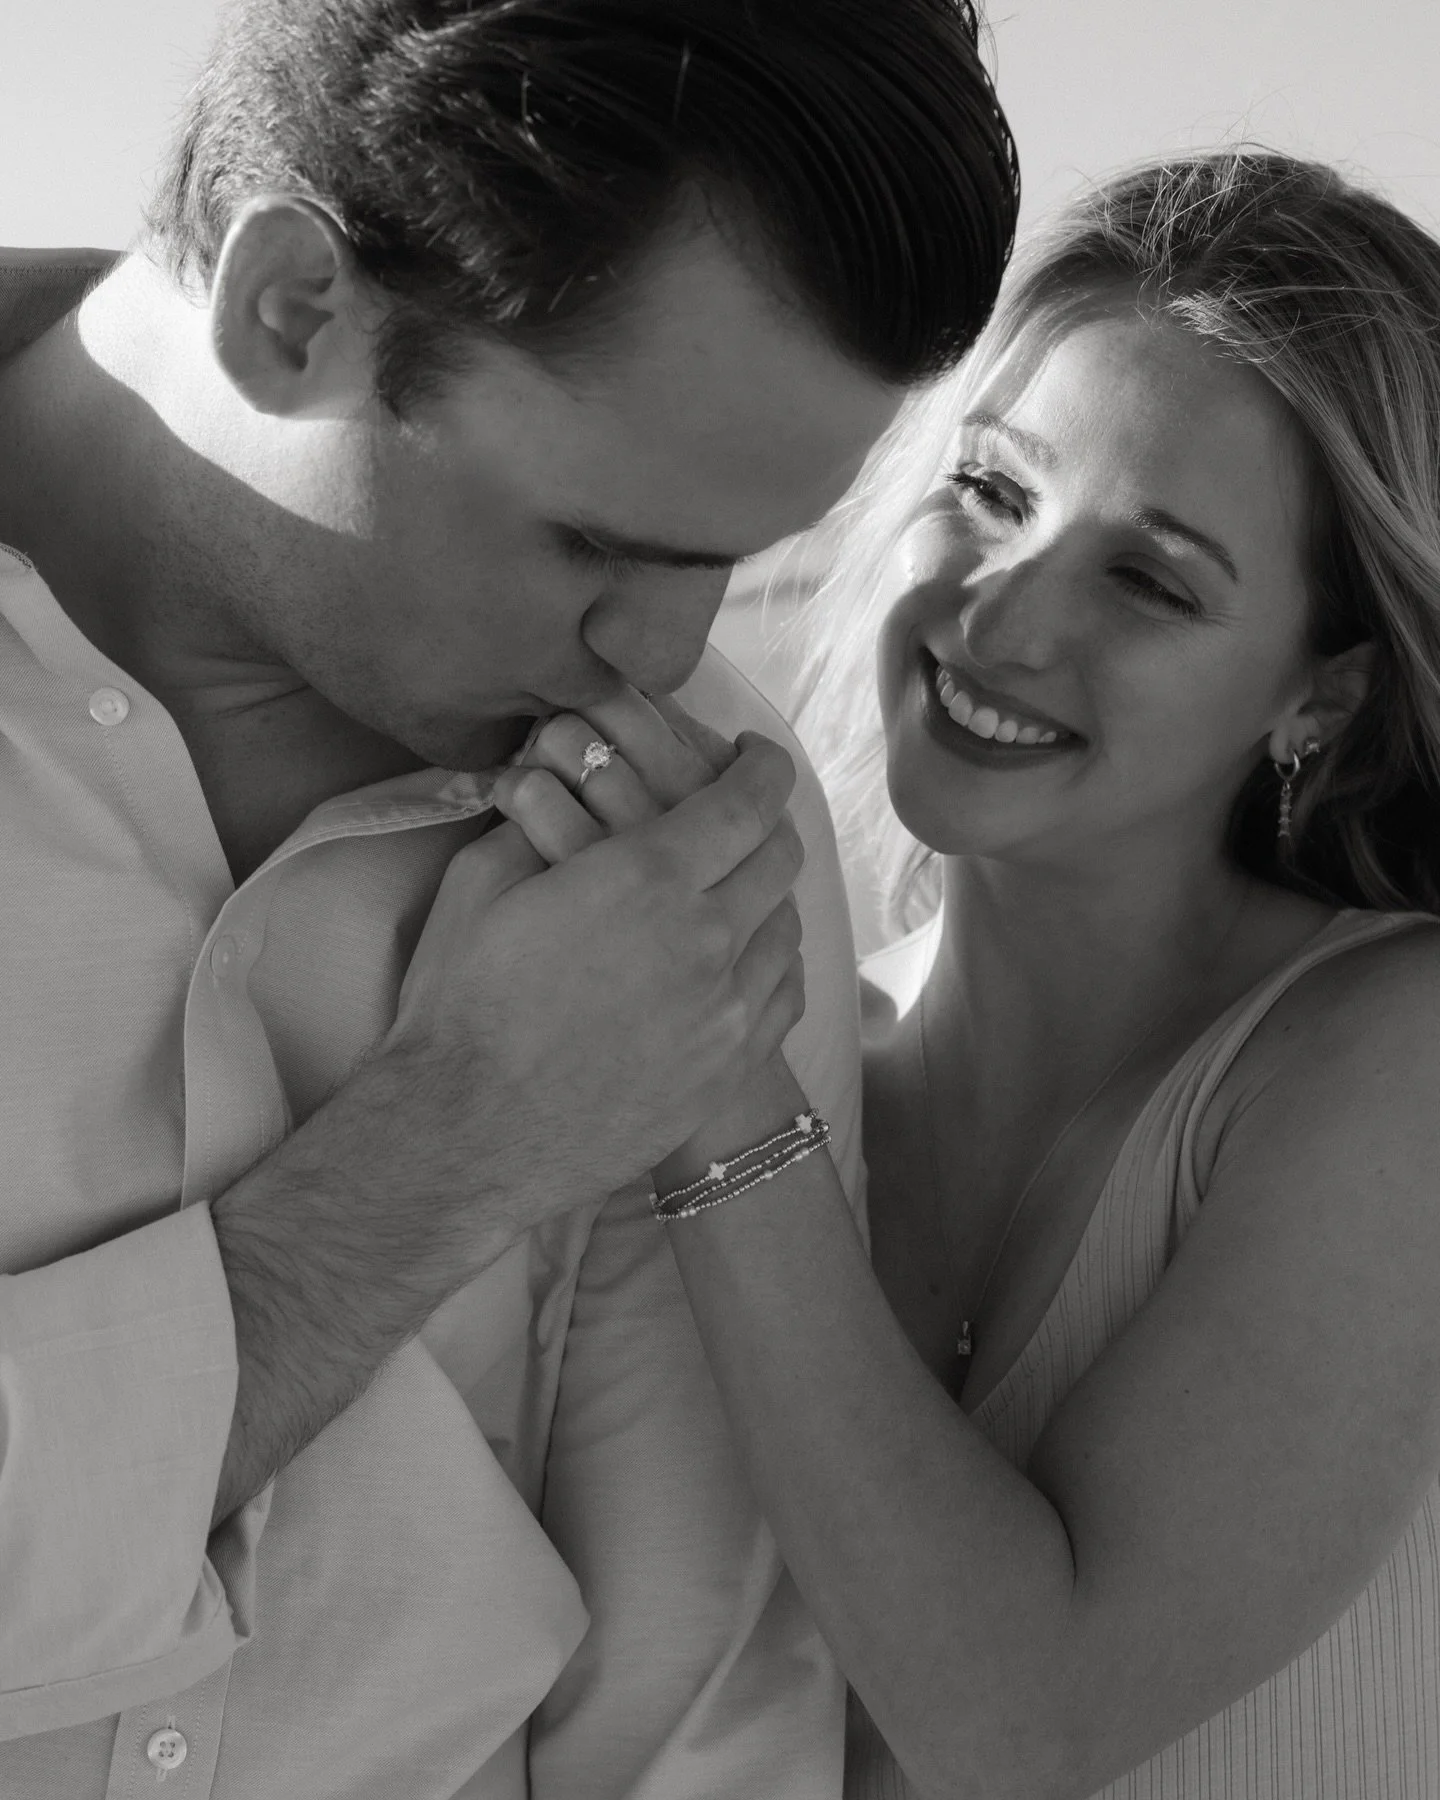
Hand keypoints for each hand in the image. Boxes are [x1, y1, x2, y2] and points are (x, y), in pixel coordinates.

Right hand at [492, 697, 808, 1191]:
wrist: (470, 1133)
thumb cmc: (462, 1004)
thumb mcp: (481, 885)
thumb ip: (537, 823)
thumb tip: (561, 789)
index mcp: (647, 876)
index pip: (748, 799)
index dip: (763, 765)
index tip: (755, 756)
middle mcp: (707, 935)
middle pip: (780, 856)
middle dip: (767, 821)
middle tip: (739, 815)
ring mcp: (728, 1007)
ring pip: (787, 924)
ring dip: (767, 893)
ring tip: (732, 890)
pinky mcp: (729, 1065)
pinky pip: (784, 992)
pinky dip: (773, 960)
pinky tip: (742, 959)